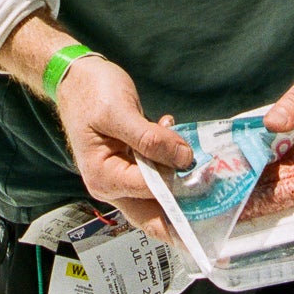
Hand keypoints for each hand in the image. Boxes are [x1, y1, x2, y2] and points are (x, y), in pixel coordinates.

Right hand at [55, 56, 192, 242]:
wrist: (76, 78)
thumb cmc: (90, 93)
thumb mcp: (118, 112)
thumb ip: (150, 138)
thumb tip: (184, 159)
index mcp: (104, 178)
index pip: (151, 192)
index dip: (178, 182)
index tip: (204, 170)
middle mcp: (112, 187)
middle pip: (154, 215)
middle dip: (185, 209)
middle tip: (217, 199)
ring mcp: (122, 179)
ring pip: (160, 196)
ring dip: (180, 180)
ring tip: (198, 159)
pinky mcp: (132, 167)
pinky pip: (158, 176)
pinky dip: (171, 162)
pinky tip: (173, 138)